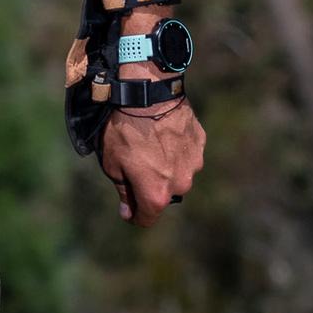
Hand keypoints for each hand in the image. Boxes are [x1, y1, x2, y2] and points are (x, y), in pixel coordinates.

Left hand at [101, 95, 204, 225]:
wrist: (148, 94)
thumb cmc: (125, 131)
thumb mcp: (112, 164)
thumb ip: (123, 191)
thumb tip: (128, 209)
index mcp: (157, 194)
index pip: (147, 218)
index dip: (135, 216)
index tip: (127, 208)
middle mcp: (181, 184)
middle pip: (164, 195)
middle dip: (150, 188)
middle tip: (135, 166)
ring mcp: (194, 163)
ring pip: (178, 174)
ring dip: (166, 168)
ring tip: (150, 147)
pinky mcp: (200, 142)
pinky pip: (186, 154)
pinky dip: (176, 151)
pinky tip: (163, 135)